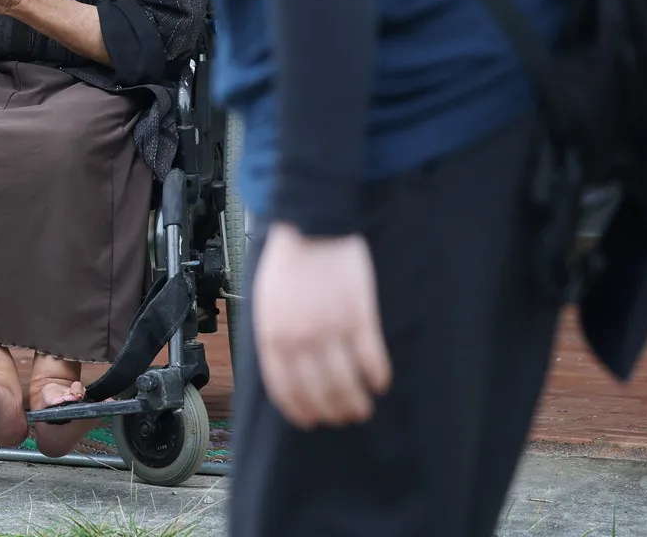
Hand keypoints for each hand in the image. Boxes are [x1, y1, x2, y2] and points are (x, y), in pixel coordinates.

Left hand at [251, 222, 391, 429]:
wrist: (312, 225)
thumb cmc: (289, 262)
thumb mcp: (266, 302)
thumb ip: (274, 337)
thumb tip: (285, 372)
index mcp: (273, 335)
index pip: (284, 388)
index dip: (299, 409)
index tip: (310, 420)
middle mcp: (300, 338)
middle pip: (318, 391)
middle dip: (331, 410)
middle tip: (342, 416)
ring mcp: (331, 328)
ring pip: (346, 382)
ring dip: (356, 401)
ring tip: (362, 407)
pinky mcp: (359, 316)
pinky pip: (371, 358)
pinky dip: (376, 375)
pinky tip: (380, 382)